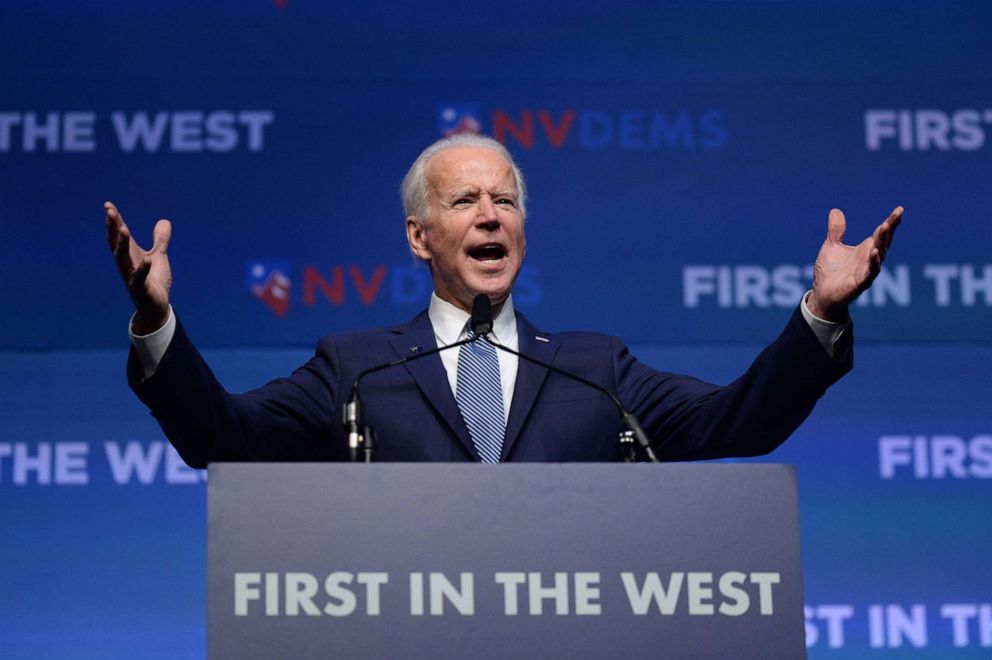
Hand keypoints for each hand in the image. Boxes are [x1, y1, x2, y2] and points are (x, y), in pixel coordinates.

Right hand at [105, 201, 172, 333]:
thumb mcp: (159, 256)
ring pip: (122, 259)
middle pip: (116, 243)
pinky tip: (148, 260)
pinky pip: (140, 278)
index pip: (119, 235)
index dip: (114, 220)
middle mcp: (127, 264)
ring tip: (123, 229)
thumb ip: (160, 240)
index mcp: (130, 255)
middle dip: (112, 228)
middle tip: (109, 212)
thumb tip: (164, 221)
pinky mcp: (141, 288)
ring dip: (122, 244)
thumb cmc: (154, 281)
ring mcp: (132, 276)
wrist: (156, 307)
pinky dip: (143, 269)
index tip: (108, 205)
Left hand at [808, 206, 902, 321]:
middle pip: (884, 241)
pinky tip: (875, 252)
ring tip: (885, 226)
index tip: (899, 209)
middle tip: (897, 214)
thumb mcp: (831, 247)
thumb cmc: (830, 272)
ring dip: (882, 241)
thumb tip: (835, 210)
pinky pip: (869, 273)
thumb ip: (836, 231)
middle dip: (890, 227)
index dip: (891, 222)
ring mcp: (866, 271)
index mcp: (865, 249)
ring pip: (879, 255)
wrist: (822, 294)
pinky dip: (873, 263)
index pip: (881, 233)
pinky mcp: (859, 283)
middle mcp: (869, 259)